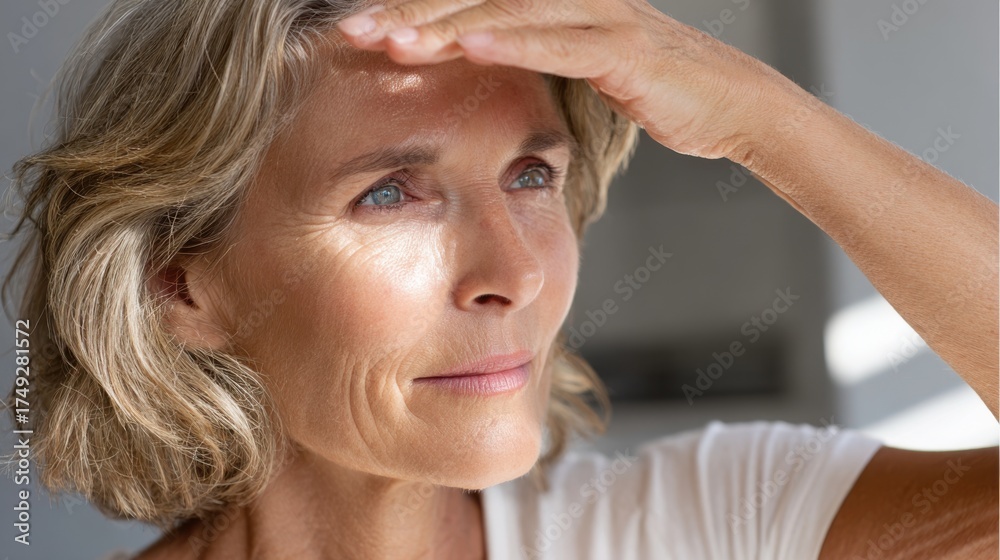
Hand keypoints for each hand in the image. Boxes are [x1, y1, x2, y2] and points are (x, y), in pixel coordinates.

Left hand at [335, 0, 804, 161]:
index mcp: (560, 0)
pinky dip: (510, 41)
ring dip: (445, 23)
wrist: (734, 106)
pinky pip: (560, 42)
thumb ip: (536, 54)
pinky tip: (465, 43)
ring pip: (509, 11)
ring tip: (390, 40)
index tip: (362, 30)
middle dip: (413, 11)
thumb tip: (481, 57)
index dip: (418, 8)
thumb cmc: (657, 90)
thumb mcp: (585, 65)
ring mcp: (604, 16)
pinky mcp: (626, 49)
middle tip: (354, 31)